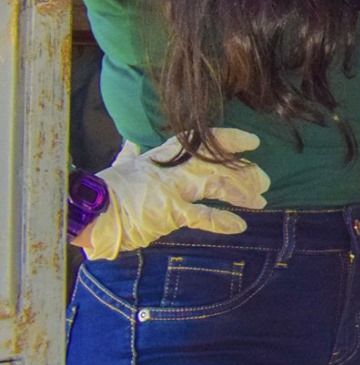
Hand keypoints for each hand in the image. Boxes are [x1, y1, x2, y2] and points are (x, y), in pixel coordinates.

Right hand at [75, 131, 269, 259]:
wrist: (91, 212)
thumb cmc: (105, 191)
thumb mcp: (119, 167)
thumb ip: (129, 154)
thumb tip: (129, 142)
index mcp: (161, 157)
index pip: (201, 141)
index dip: (229, 139)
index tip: (252, 142)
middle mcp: (171, 169)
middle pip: (217, 164)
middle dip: (244, 171)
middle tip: (264, 180)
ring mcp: (172, 189)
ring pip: (217, 185)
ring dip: (242, 193)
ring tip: (260, 201)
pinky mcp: (169, 212)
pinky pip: (203, 215)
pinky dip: (223, 221)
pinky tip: (239, 226)